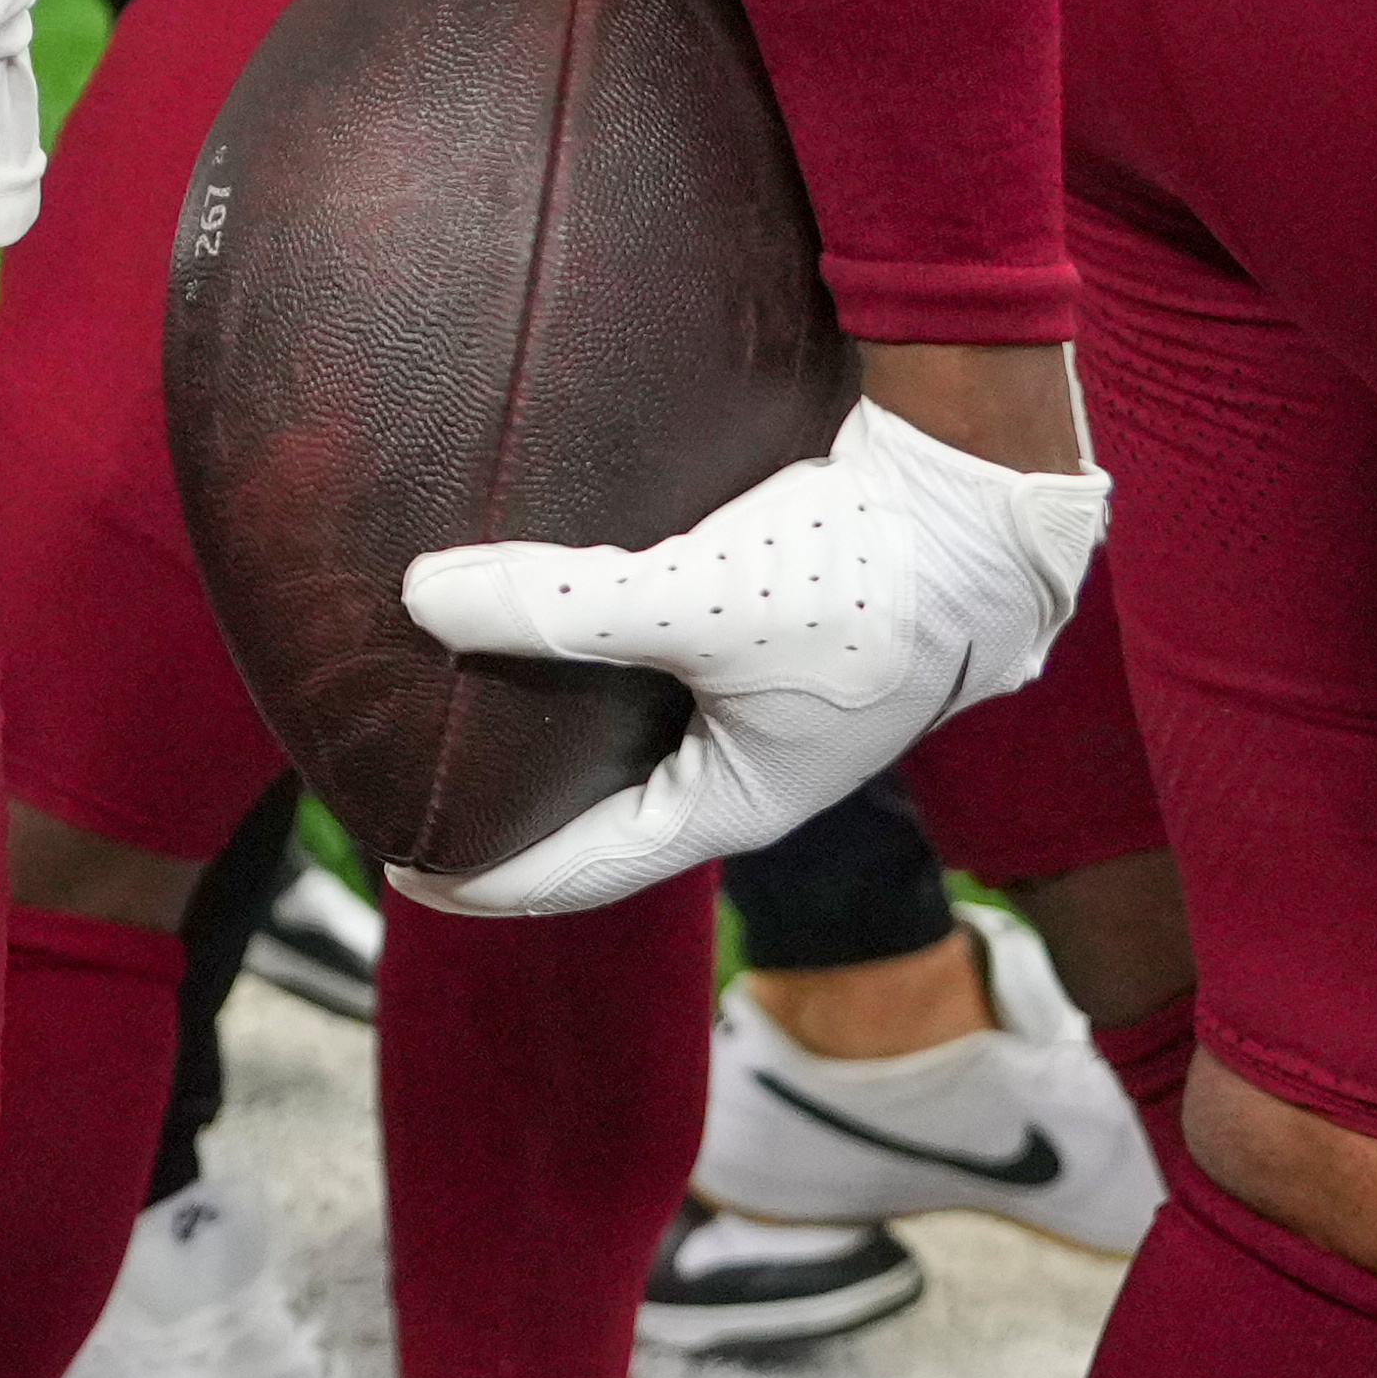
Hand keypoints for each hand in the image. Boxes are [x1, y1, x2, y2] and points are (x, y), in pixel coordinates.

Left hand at [390, 399, 1106, 913]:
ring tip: (453, 711)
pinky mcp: (763, 637)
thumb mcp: (695, 599)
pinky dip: (586, 664)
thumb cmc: (854, 572)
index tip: (402, 872)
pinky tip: (533, 622)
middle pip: (603, 812)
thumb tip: (420, 598)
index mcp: (736, 802)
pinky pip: (652, 674)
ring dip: (548, 738)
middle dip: (513, 814)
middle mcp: (746, 767)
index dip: (492, 877)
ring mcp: (760, 706)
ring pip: (627, 741)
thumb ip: (557, 607)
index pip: (589, 868)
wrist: (973, 500)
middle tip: (414, 796)